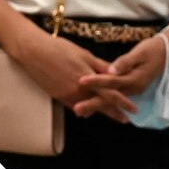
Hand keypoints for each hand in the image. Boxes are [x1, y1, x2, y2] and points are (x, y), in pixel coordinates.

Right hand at [10, 30, 134, 121]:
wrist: (34, 52)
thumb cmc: (60, 48)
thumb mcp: (84, 54)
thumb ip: (100, 66)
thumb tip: (115, 73)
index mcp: (89, 78)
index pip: (110, 94)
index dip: (123, 103)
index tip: (134, 110)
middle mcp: (80, 91)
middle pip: (101, 105)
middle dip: (114, 113)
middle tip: (125, 120)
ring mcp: (68, 95)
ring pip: (88, 107)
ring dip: (99, 111)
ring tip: (111, 115)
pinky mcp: (58, 97)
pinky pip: (75, 106)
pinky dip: (84, 109)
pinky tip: (88, 112)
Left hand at [79, 32, 168, 100]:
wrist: (165, 53)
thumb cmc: (152, 50)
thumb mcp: (140, 53)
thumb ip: (125, 62)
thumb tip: (111, 70)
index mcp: (134, 79)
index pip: (112, 81)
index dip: (96, 81)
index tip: (81, 81)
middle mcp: (133, 88)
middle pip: (110, 97)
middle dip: (93, 103)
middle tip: (77, 109)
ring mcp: (132, 90)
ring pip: (112, 99)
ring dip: (96, 105)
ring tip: (79, 109)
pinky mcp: (130, 88)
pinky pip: (115, 96)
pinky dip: (104, 100)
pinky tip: (92, 102)